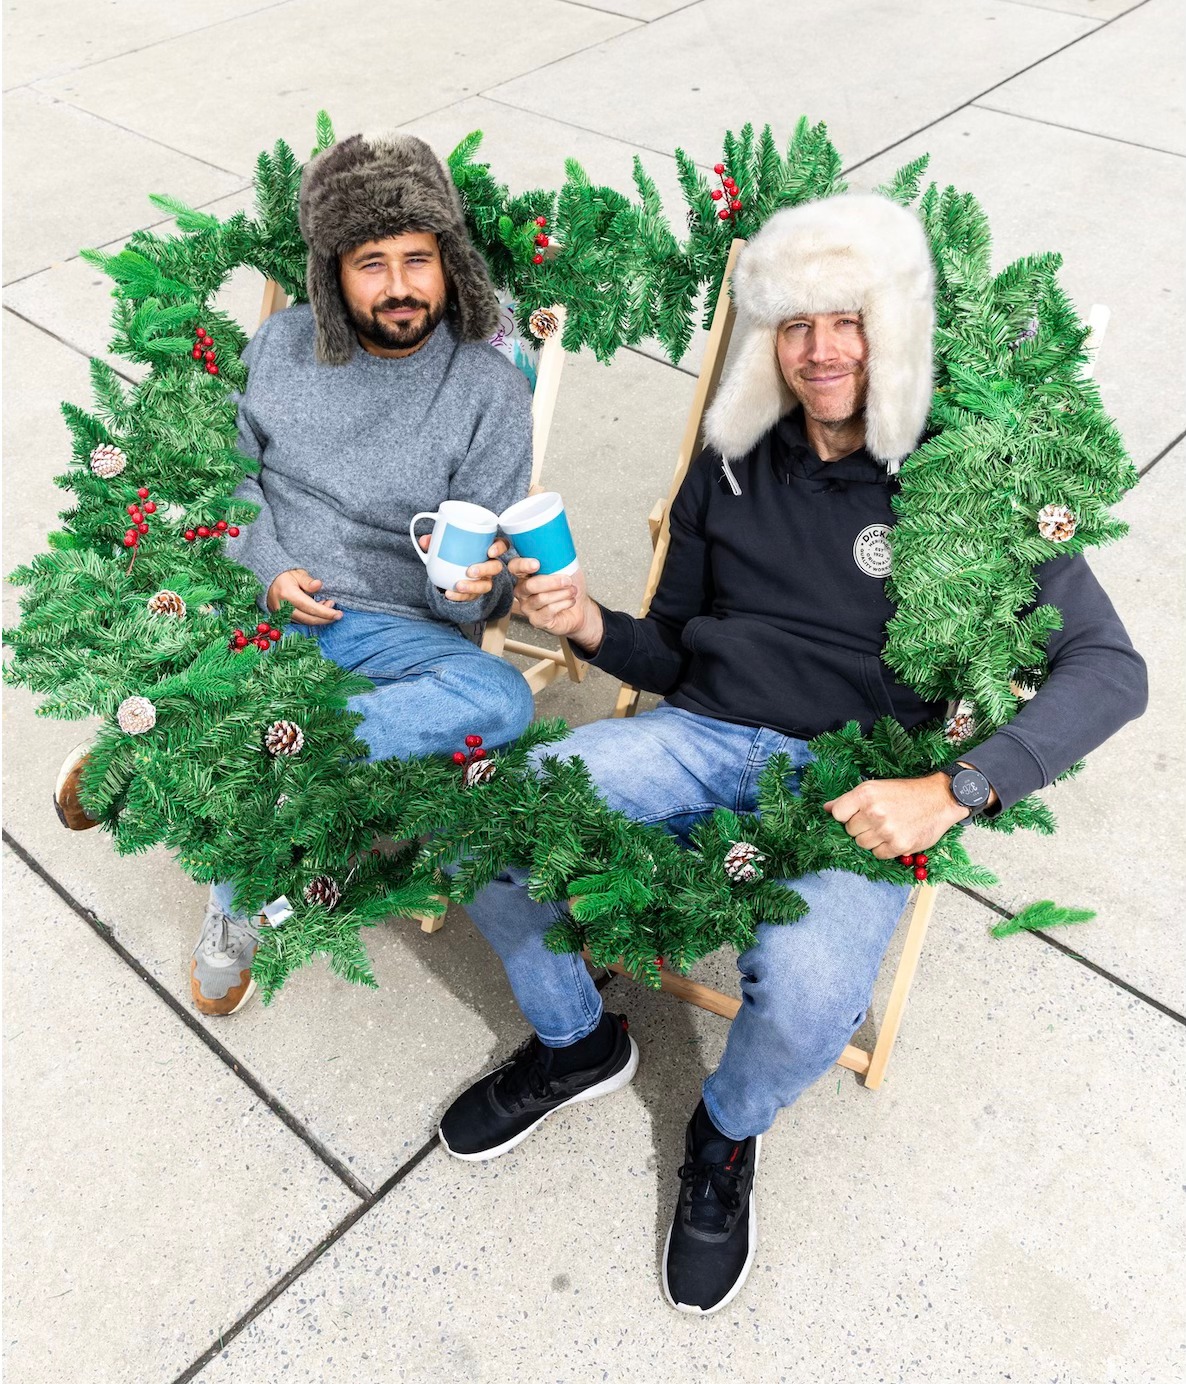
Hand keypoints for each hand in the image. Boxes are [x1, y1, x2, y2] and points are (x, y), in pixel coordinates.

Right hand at [266, 568, 341, 623]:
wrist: (267, 581)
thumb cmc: (284, 576)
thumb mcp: (296, 573)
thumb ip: (307, 580)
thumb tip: (318, 585)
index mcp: (288, 594)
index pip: (310, 607)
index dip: (325, 612)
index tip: (338, 614)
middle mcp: (284, 607)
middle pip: (309, 619)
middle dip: (326, 618)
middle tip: (338, 614)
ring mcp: (282, 614)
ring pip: (305, 622)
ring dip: (320, 618)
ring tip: (329, 606)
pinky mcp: (283, 618)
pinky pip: (301, 621)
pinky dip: (312, 618)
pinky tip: (320, 610)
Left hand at [420, 535, 508, 600]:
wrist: (448, 572)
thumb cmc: (453, 553)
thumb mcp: (444, 545)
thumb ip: (435, 541)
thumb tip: (424, 541)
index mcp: (486, 548)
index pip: (501, 545)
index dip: (500, 548)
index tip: (490, 551)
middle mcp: (489, 564)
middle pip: (496, 567)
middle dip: (485, 569)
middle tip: (470, 571)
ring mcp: (484, 580)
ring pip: (486, 585)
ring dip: (473, 586)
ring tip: (458, 585)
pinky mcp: (476, 592)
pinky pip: (471, 596)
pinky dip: (460, 596)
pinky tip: (450, 594)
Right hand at [506, 557, 603, 649]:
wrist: (581, 608)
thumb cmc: (570, 587)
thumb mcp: (566, 567)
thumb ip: (557, 558)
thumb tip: (558, 544)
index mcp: (525, 575)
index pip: (514, 567)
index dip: (522, 565)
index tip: (536, 564)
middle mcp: (522, 591)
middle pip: (529, 585)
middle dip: (551, 582)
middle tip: (567, 580)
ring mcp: (527, 607)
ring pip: (540, 598)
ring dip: (561, 593)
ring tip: (572, 591)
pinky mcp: (536, 620)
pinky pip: (548, 611)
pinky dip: (563, 604)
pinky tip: (570, 601)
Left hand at [824, 773, 969, 858]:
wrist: (939, 799)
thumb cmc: (905, 793)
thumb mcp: (876, 787)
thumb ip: (849, 799)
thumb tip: (826, 808)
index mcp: (866, 794)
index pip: (837, 813)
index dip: (845, 816)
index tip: (854, 814)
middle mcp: (874, 812)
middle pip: (850, 830)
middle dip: (860, 827)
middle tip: (877, 819)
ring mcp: (886, 830)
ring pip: (862, 844)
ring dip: (871, 839)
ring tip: (886, 827)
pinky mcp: (899, 845)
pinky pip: (878, 854)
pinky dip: (884, 848)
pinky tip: (894, 836)